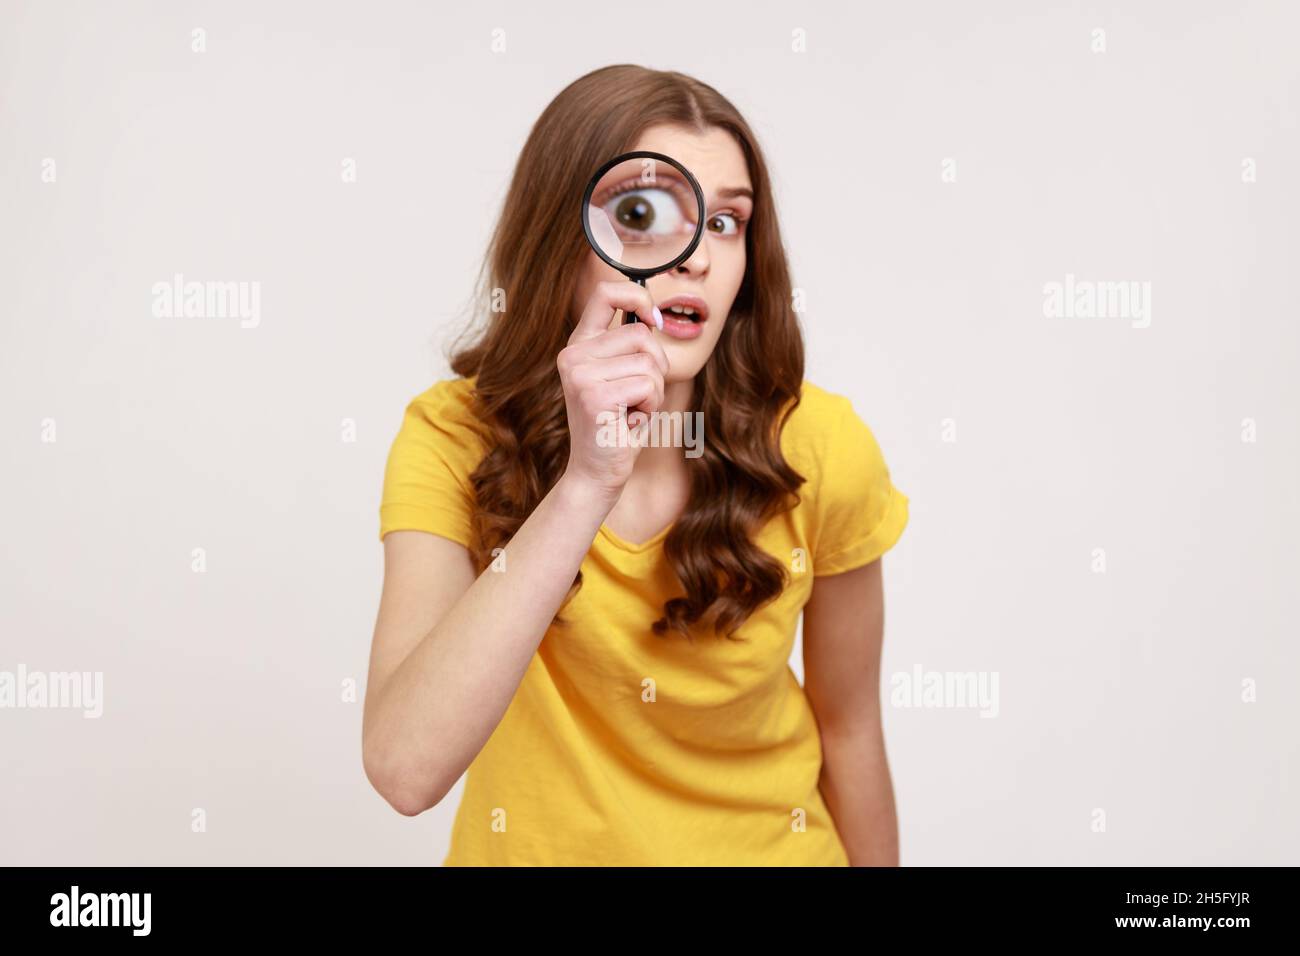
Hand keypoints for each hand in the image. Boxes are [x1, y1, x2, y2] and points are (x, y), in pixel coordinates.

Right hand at [557, 280, 669, 496]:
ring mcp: (580, 374)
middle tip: (638, 397)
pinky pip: (648, 386)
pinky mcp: (594, 396)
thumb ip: (631, 347)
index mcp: (579, 345)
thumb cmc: (619, 424)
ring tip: (632, 411)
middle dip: (656, 366)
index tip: (653, 319)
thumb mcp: (623, 377)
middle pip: (641, 335)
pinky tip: (630, 422)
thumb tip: (654, 317)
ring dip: (654, 391)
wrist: (598, 471)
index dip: (637, 296)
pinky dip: (650, 407)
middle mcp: (573, 355)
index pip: (606, 293)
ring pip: (648, 362)